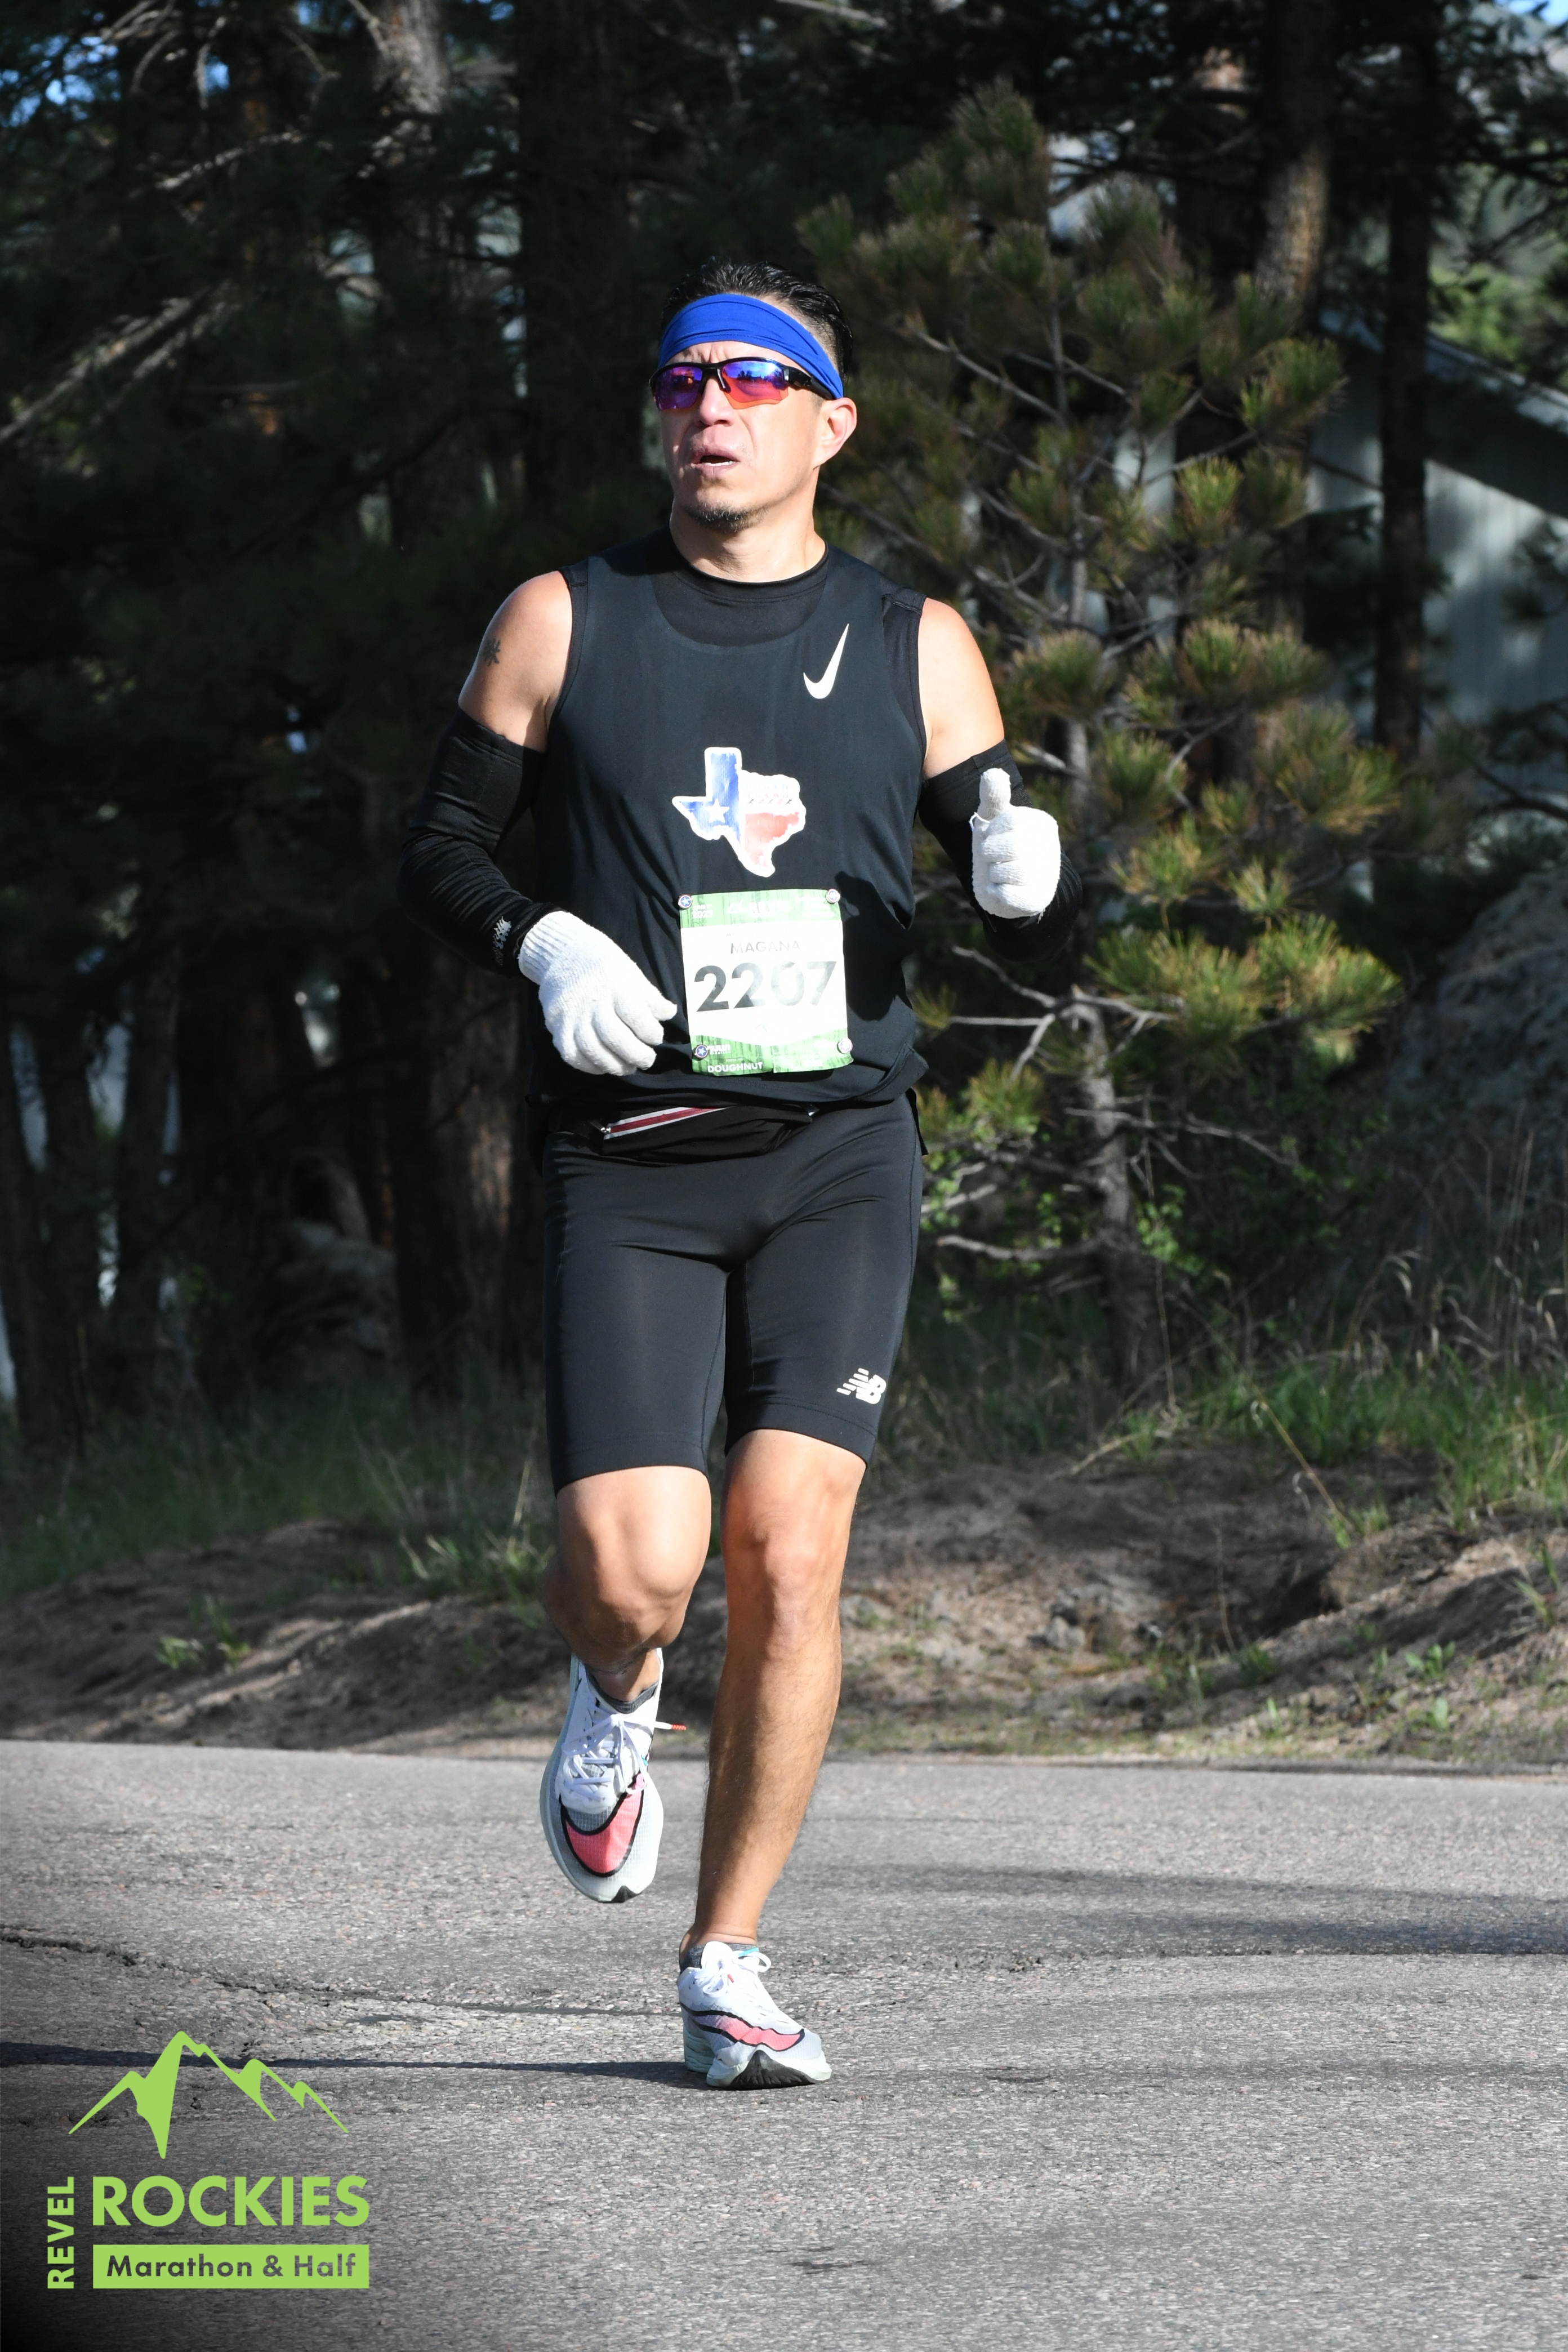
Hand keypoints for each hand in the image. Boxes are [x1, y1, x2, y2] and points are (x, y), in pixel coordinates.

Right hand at [518, 912, 676, 1075]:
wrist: (562, 955)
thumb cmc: (604, 965)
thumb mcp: (630, 971)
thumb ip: (650, 996)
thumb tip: (669, 1014)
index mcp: (613, 984)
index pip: (636, 1016)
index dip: (651, 1033)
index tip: (656, 1037)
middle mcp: (591, 1001)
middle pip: (615, 1037)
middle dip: (636, 1054)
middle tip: (647, 1060)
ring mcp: (571, 1016)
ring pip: (593, 1050)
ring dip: (615, 1065)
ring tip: (629, 1066)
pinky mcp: (556, 1027)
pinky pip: (572, 1055)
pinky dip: (590, 1066)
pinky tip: (604, 1065)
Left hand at [969, 769, 1060, 919]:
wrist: (1009, 884)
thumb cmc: (1000, 845)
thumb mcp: (994, 818)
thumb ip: (993, 796)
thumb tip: (993, 773)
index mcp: (1042, 824)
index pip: (1011, 820)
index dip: (993, 830)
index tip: (992, 835)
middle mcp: (1049, 848)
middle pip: (1010, 847)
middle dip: (990, 852)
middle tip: (992, 856)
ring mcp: (1046, 875)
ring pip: (1008, 871)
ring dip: (993, 873)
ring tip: (998, 871)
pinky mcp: (1037, 899)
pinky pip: (1008, 894)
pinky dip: (995, 892)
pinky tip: (999, 888)